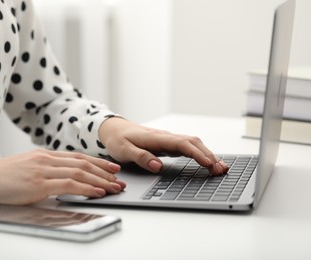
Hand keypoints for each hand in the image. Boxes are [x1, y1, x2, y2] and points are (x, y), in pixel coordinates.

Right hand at [0, 149, 125, 205]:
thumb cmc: (0, 178)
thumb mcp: (26, 169)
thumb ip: (45, 171)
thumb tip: (62, 180)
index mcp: (45, 155)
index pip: (78, 157)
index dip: (98, 162)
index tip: (111, 168)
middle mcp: (47, 159)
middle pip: (84, 163)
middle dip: (105, 171)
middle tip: (119, 178)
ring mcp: (43, 170)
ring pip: (80, 172)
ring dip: (101, 181)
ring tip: (115, 187)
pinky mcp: (38, 183)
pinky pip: (69, 184)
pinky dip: (87, 187)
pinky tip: (97, 191)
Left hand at [99, 117, 228, 174]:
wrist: (114, 129)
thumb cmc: (119, 139)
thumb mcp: (124, 150)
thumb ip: (141, 157)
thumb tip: (158, 166)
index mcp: (156, 138)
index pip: (182, 144)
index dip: (197, 154)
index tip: (208, 163)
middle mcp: (166, 137)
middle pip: (193, 143)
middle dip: (209, 155)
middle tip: (221, 170)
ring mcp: (168, 140)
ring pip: (193, 144)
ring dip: (208, 154)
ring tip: (221, 168)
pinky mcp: (168, 144)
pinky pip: (188, 147)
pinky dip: (201, 154)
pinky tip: (208, 162)